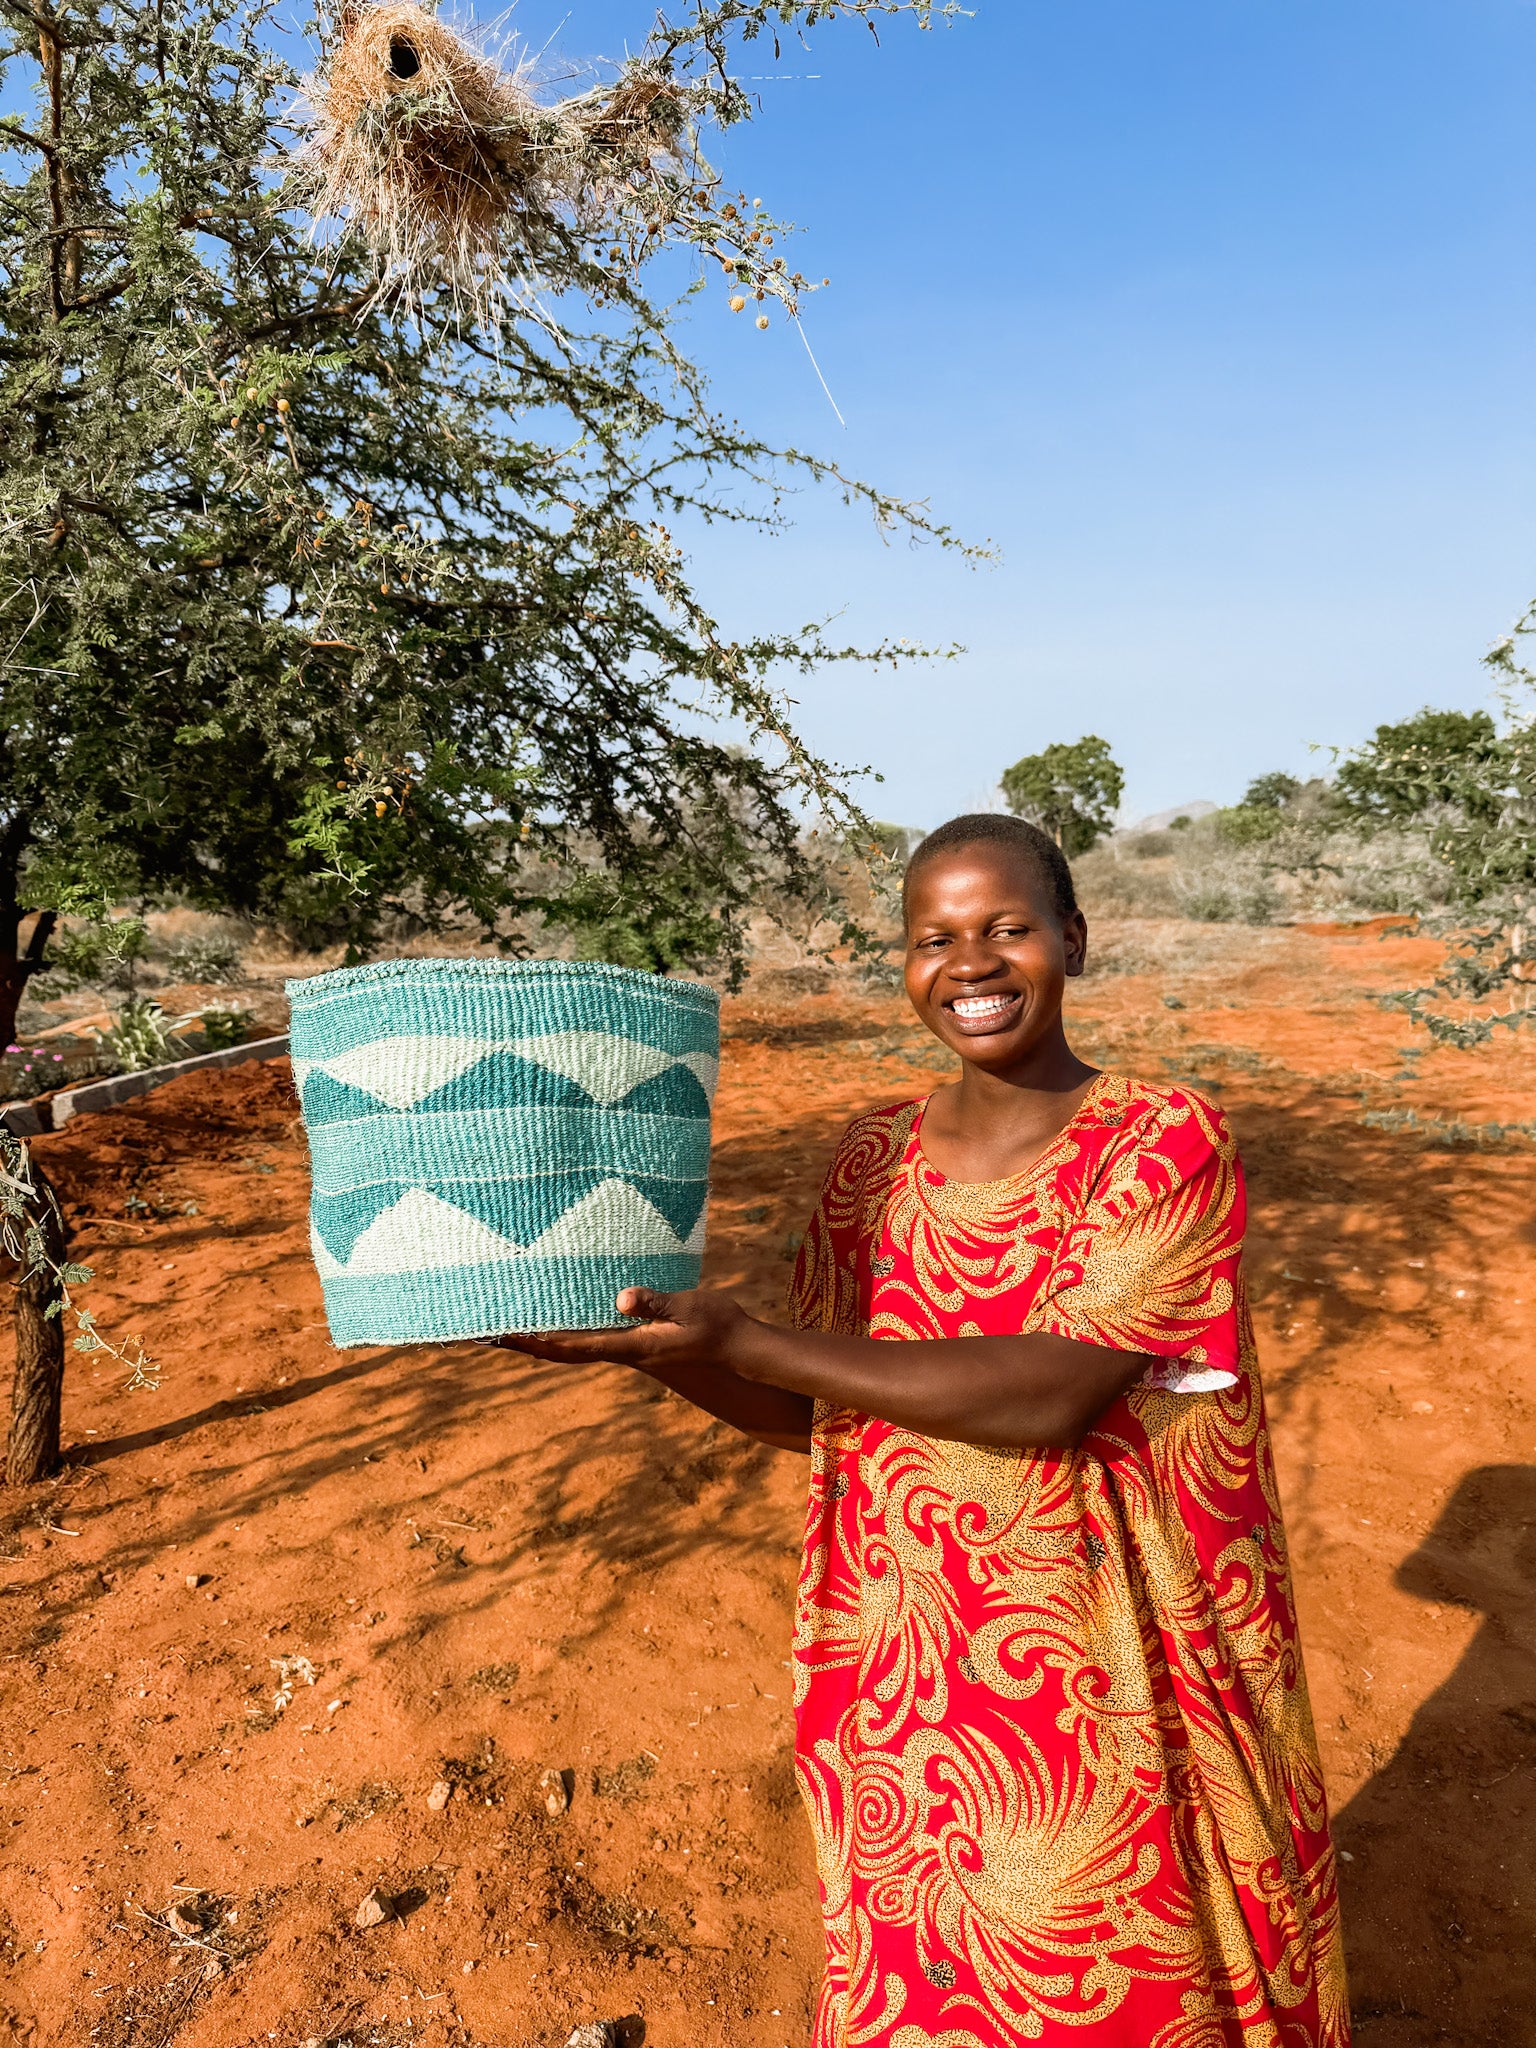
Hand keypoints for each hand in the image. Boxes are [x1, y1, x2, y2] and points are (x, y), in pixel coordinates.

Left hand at [498, 1286, 751, 1370]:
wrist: (739, 1350)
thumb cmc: (717, 1327)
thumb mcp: (689, 1309)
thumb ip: (656, 1303)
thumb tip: (622, 1298)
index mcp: (631, 1346)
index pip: (573, 1346)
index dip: (536, 1341)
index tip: (503, 1334)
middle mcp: (623, 1350)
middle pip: (562, 1351)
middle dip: (526, 1342)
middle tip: (487, 1331)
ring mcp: (628, 1347)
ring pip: (573, 1346)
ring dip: (541, 1337)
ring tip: (510, 1324)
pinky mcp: (635, 1340)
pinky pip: (589, 1337)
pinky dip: (565, 1330)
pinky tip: (558, 1316)